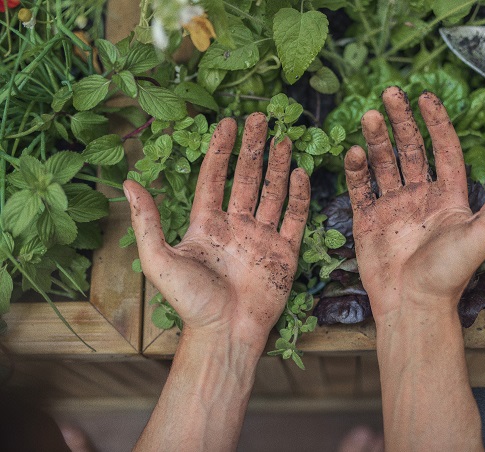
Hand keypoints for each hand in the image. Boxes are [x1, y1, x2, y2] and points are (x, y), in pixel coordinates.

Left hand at [123, 113, 309, 346]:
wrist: (226, 333)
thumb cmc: (191, 301)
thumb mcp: (159, 259)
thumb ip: (147, 220)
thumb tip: (128, 181)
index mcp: (207, 225)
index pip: (214, 179)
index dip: (220, 150)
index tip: (227, 123)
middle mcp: (236, 227)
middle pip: (246, 179)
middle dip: (253, 148)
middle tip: (260, 117)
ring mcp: (262, 238)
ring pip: (272, 193)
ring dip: (277, 165)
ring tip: (284, 138)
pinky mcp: (284, 253)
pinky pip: (294, 218)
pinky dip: (298, 196)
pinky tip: (300, 173)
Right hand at [345, 87, 484, 321]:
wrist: (412, 306)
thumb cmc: (449, 274)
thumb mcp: (482, 233)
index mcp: (448, 197)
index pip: (443, 150)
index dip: (436, 123)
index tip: (425, 97)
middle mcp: (420, 197)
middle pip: (410, 150)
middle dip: (401, 121)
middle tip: (390, 94)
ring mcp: (392, 208)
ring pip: (383, 164)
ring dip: (376, 140)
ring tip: (369, 116)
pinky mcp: (368, 221)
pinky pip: (361, 188)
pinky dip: (356, 170)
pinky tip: (354, 152)